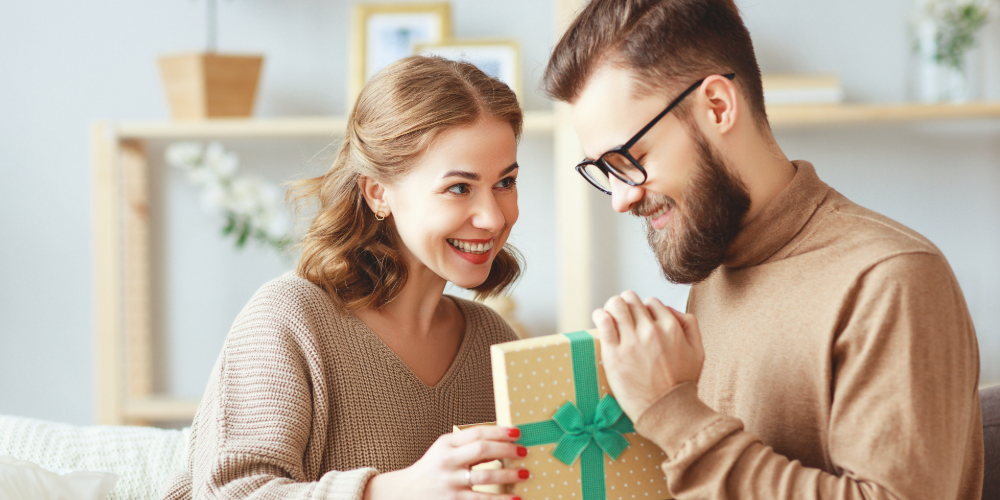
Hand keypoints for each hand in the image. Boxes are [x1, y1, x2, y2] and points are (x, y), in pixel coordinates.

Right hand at [363, 426, 528, 499]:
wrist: (405, 492)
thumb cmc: (432, 469)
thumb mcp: (444, 450)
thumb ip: (466, 444)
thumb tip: (501, 442)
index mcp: (446, 444)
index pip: (477, 433)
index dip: (500, 431)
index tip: (517, 433)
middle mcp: (447, 461)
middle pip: (483, 450)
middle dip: (507, 450)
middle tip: (524, 452)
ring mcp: (450, 482)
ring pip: (485, 476)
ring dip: (509, 475)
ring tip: (524, 474)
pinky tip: (515, 498)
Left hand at [593, 291, 704, 419]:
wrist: (666, 411)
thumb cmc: (682, 384)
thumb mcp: (698, 352)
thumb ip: (690, 325)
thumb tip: (671, 310)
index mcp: (671, 328)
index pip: (651, 302)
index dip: (644, 310)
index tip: (640, 320)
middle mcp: (651, 331)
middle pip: (631, 299)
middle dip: (626, 305)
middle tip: (623, 316)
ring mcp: (631, 341)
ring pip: (616, 305)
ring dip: (612, 307)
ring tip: (610, 316)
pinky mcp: (614, 354)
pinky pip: (603, 321)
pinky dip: (600, 316)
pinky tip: (601, 319)